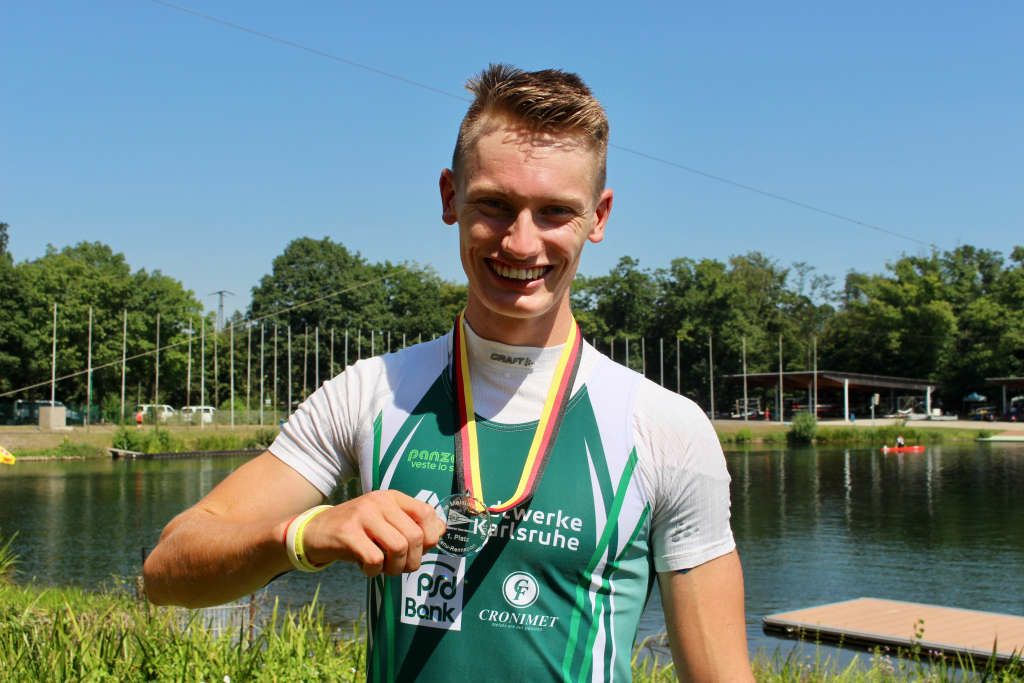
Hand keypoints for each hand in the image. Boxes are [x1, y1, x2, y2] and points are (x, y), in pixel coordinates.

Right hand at [299, 490, 445, 575]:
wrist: (315, 532)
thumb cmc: (357, 531)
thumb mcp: (385, 522)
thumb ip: (411, 525)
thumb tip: (441, 532)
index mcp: (392, 497)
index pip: (427, 514)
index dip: (431, 538)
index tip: (421, 551)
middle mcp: (379, 502)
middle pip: (415, 537)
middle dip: (412, 561)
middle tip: (399, 567)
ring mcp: (363, 515)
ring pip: (398, 548)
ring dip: (395, 568)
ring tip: (384, 568)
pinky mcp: (347, 533)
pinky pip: (375, 560)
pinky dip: (374, 572)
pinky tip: (366, 568)